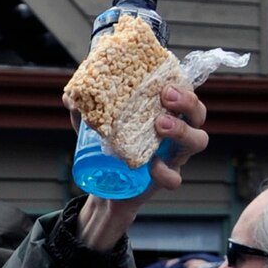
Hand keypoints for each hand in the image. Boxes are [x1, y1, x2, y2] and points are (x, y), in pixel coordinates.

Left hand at [75, 82, 209, 252]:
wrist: (106, 188)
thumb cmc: (108, 148)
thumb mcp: (93, 127)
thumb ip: (83, 111)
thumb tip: (69, 97)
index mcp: (164, 112)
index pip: (184, 91)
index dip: (182, 84)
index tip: (164, 80)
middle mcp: (176, 131)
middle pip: (198, 113)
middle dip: (187, 102)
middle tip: (165, 97)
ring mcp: (175, 155)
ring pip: (198, 140)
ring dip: (182, 130)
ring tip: (160, 125)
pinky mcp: (166, 177)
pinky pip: (176, 177)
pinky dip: (166, 172)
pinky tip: (152, 167)